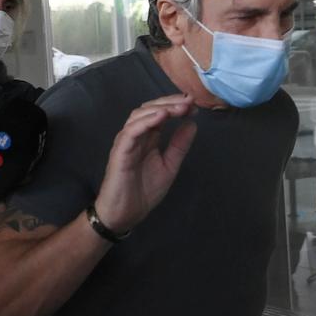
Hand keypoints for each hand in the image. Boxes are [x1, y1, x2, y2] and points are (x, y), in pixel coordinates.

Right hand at [93, 95, 195, 232]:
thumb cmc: (143, 191)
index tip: (194, 105)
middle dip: (170, 102)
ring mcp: (126, 141)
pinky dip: (146, 121)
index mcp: (147, 138)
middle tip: (189, 101)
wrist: (125, 213)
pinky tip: (161, 117)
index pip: (160, 114)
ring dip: (160, 108)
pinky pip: (131, 131)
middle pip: (149, 109)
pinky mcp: (120, 151)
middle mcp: (136, 135)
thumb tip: (192, 124)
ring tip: (179, 107)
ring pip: (139, 115)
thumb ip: (179, 146)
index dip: (176, 106)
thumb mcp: (169, 166)